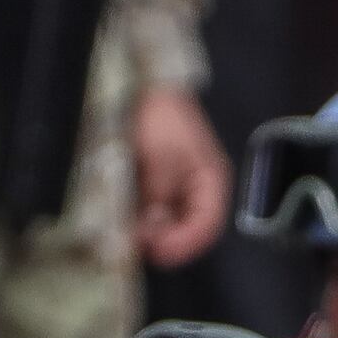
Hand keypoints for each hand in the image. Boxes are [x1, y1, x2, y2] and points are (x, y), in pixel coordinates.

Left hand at [128, 81, 230, 269]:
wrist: (142, 87)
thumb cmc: (160, 118)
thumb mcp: (160, 158)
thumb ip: (158, 195)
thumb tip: (147, 231)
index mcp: (211, 183)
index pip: (207, 226)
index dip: (183, 243)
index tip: (155, 251)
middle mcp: (197, 191)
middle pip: (188, 229)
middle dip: (164, 239)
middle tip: (136, 242)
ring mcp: (177, 190)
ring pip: (170, 224)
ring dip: (151, 232)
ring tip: (129, 232)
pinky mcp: (157, 187)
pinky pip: (154, 212)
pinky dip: (142, 219)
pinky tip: (126, 220)